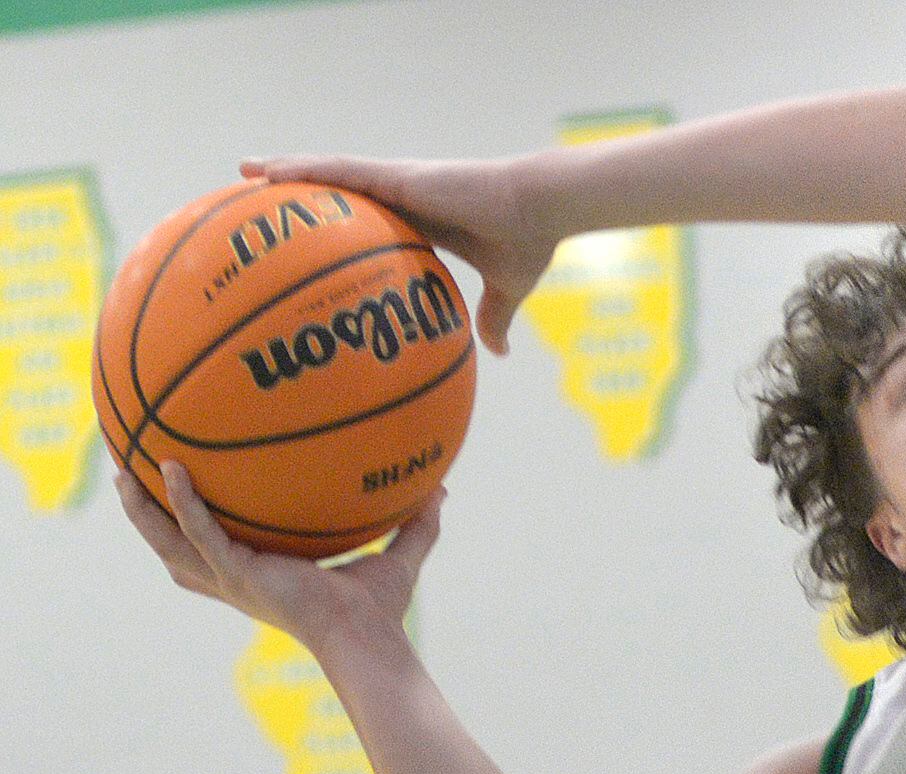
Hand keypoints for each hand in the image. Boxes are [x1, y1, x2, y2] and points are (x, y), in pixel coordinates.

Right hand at [118, 461, 439, 650]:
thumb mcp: (398, 558)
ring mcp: (232, 580)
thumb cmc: (380, 613)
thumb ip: (416, 524)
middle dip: (144, 511)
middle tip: (126, 470)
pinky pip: (201, 533)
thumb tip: (442, 490)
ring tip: (123, 467)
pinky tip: (174, 469)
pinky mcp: (240, 575)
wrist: (370, 641)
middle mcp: (235, 580)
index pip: (209, 550)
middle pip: (170, 545)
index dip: (186, 524)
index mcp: (257, 576)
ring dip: (142, 508)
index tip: (177, 490)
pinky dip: (185, 502)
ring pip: (168, 541)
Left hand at [237, 153, 556, 353]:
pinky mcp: (398, 175)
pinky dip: (305, 170)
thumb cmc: (529, 241)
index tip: (309, 235)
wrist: (541, 208)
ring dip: (289, 172)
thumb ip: (494, 317)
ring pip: (331, 173)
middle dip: (301, 192)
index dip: (339, 225)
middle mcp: (403, 196)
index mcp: (423, 219)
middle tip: (258, 197)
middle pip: (340, 192)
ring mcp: (397, 181)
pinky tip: (271, 173)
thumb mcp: (507, 288)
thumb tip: (500, 353)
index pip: (367, 221)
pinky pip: (340, 171)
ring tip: (246, 172)